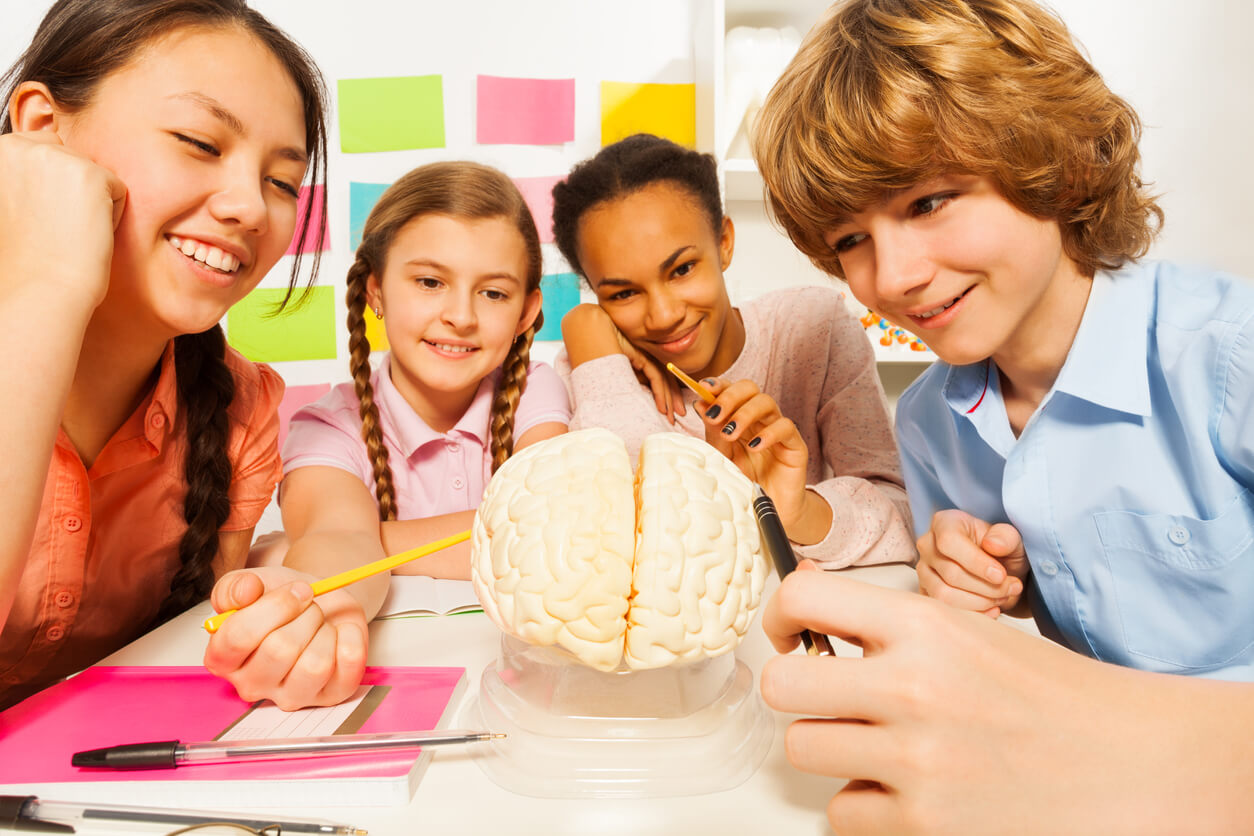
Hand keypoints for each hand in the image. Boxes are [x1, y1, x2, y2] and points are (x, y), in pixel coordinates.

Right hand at [0, 131, 124, 310]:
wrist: (41, 289)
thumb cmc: (25, 259)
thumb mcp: (9, 205)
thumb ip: (22, 179)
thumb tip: (49, 179)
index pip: (40, 147)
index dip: (52, 184)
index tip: (45, 213)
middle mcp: (18, 148)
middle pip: (68, 154)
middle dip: (72, 187)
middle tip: (57, 227)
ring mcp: (53, 156)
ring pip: (93, 172)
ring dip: (91, 201)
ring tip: (68, 231)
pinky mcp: (89, 173)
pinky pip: (117, 190)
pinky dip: (112, 214)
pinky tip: (88, 233)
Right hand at [203, 566, 367, 709]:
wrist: (318, 604)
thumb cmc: (280, 600)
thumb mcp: (252, 583)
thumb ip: (235, 585)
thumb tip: (245, 591)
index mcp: (223, 659)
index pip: (237, 639)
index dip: (274, 607)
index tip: (296, 590)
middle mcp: (252, 684)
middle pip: (279, 650)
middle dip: (304, 615)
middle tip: (309, 606)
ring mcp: (291, 696)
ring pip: (314, 666)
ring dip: (325, 631)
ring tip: (321, 624)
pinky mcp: (329, 696)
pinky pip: (349, 667)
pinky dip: (352, 638)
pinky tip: (341, 633)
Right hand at [560, 303, 683, 421]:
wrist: (589, 334)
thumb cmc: (597, 355)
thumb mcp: (617, 373)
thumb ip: (630, 381)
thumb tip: (640, 400)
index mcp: (641, 359)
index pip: (660, 378)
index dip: (667, 395)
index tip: (670, 412)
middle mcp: (646, 356)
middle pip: (666, 379)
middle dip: (673, 399)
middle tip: (678, 416)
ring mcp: (645, 355)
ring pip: (664, 380)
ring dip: (669, 400)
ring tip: (671, 417)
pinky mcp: (641, 356)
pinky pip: (656, 377)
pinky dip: (660, 393)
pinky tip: (662, 407)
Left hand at [698, 377, 825, 541]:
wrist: (766, 513)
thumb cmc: (744, 483)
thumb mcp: (722, 457)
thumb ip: (713, 432)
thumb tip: (700, 404)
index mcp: (739, 417)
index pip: (731, 390)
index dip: (719, 385)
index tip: (703, 389)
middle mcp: (759, 419)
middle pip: (750, 389)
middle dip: (730, 396)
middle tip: (715, 415)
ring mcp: (777, 430)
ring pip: (767, 402)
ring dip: (745, 414)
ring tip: (731, 434)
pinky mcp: (795, 445)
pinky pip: (786, 427)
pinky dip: (769, 433)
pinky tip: (754, 446)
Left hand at [759, 570, 1204, 834]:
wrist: (1132, 766)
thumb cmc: (1049, 695)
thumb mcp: (970, 633)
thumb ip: (892, 628)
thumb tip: (807, 619)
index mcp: (925, 626)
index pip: (804, 597)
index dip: (781, 616)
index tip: (791, 634)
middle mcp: (912, 688)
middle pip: (781, 685)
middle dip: (796, 690)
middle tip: (828, 698)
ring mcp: (916, 762)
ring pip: (802, 749)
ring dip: (833, 749)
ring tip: (879, 747)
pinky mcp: (926, 826)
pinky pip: (842, 814)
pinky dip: (865, 806)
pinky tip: (907, 791)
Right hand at [916, 510, 1027, 616]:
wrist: (997, 570)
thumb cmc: (1001, 550)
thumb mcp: (1011, 539)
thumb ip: (1006, 538)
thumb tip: (992, 545)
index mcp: (944, 523)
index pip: (949, 542)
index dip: (976, 562)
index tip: (1001, 575)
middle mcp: (927, 545)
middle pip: (950, 573)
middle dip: (986, 587)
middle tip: (1012, 588)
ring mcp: (924, 570)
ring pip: (944, 595)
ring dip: (980, 602)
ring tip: (1002, 597)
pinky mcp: (926, 592)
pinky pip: (944, 610)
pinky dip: (972, 613)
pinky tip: (992, 609)